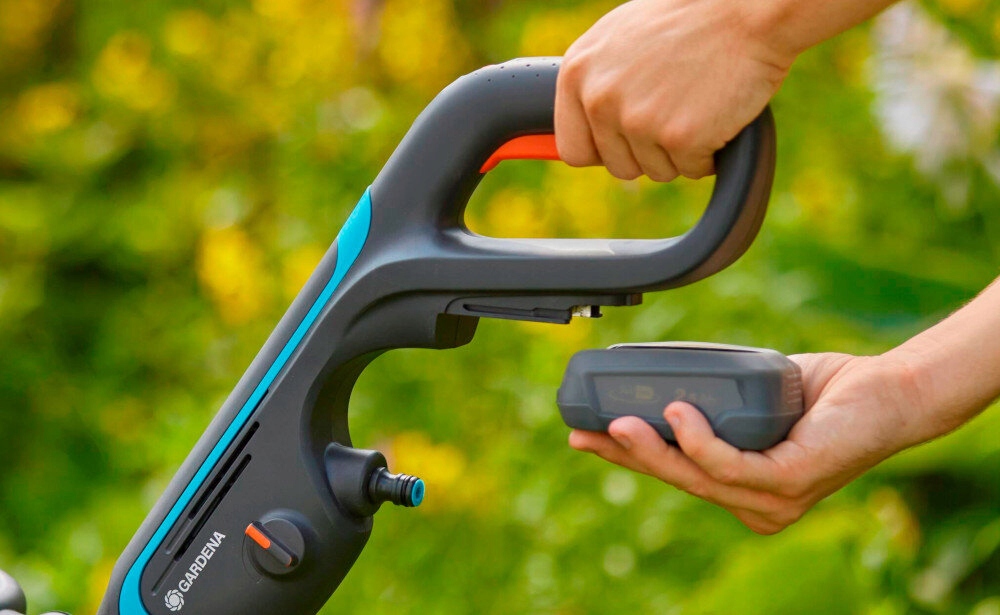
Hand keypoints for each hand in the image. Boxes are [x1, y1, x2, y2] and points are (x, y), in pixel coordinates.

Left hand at [555, 0, 793, 180]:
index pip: (574, 149)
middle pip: (618, 166)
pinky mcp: (679, 138)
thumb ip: (596, 81)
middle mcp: (599, 98)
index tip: (629, 140)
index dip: (607, 149)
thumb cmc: (690, 19)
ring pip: (656, 171)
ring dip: (681, 151)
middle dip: (649, 151)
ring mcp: (637, 120)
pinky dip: (711, 152)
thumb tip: (587, 124)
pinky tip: (718, 112)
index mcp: (577, 73)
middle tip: (677, 109)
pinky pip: (693, 170)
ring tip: (698, 103)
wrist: (748, 9)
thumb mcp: (621, 38)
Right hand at [569, 352, 926, 533]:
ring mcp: (774, 499)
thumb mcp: (751, 398)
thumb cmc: (824, 393)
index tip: (586, 433)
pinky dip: (699, 440)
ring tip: (618, 420)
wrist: (886, 390)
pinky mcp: (792, 481)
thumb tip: (663, 377)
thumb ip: (715, 402)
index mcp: (742, 489)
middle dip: (624, 454)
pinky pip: (732, 464)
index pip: (674, 473)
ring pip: (697, 476)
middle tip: (581, 430)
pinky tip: (677, 413)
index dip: (627, 455)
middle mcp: (755, 505)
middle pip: (676, 479)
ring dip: (652, 449)